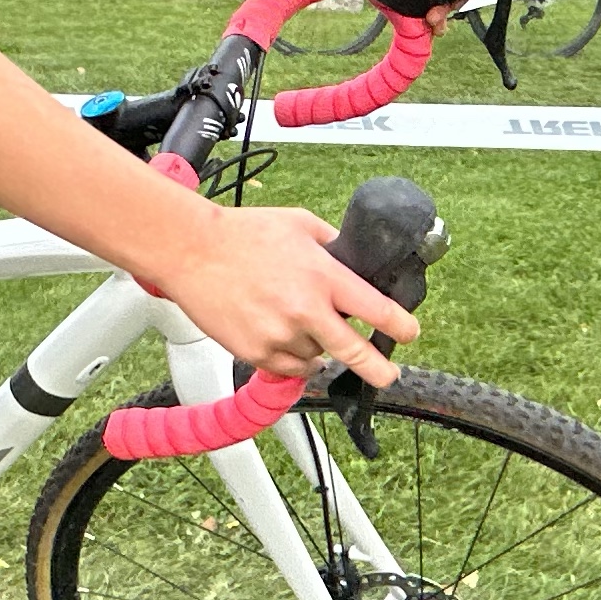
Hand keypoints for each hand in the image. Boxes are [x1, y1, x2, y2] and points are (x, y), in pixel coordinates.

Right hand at [151, 201, 413, 387]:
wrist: (191, 250)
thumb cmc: (241, 233)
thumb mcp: (300, 224)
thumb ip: (332, 245)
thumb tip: (353, 261)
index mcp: (323, 277)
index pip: (377, 310)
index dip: (401, 326)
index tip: (409, 333)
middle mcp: (305, 310)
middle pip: (355, 353)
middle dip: (378, 368)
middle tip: (388, 375)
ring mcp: (280, 335)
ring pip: (316, 358)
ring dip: (317, 347)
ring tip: (294, 319)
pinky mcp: (255, 352)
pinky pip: (288, 367)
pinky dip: (291, 357)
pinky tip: (281, 333)